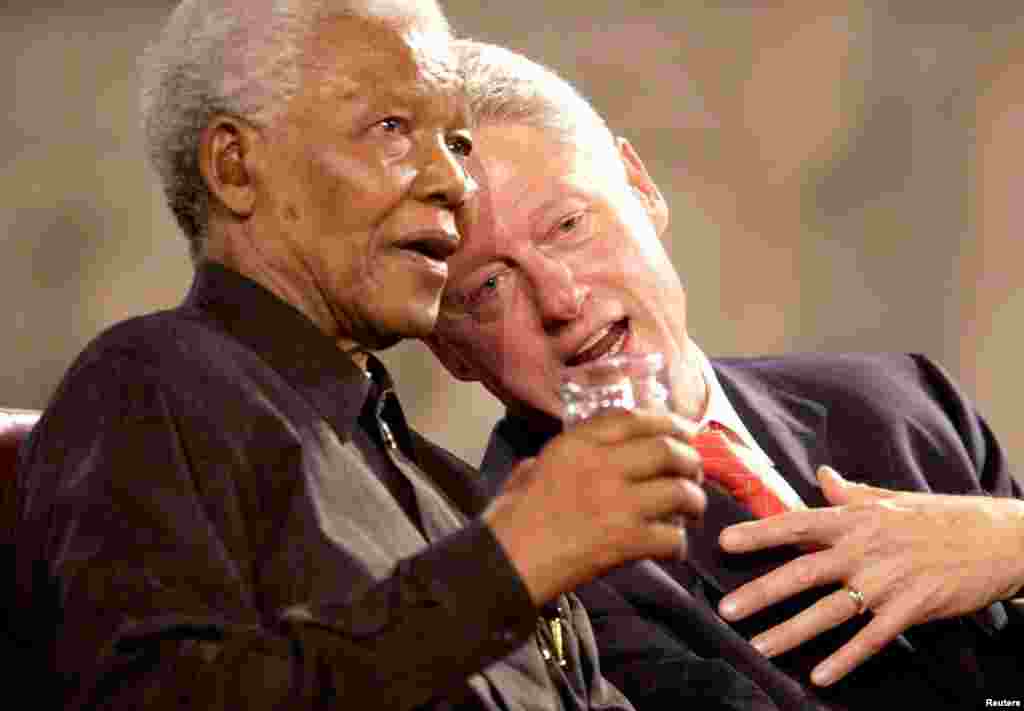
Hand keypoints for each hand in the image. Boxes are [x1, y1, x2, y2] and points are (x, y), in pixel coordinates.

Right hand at [484, 408, 705, 604]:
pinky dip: (679, 544)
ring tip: (692, 512)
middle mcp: (600, 465)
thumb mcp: (533, 468)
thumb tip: (589, 452)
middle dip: (690, 461)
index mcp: (576, 444)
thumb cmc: (511, 519)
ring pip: (680, 491)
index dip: (668, 423)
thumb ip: (564, 454)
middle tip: (694, 474)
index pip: (635, 419)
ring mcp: (616, 503)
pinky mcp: (624, 541)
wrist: (504, 563)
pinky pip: (672, 537)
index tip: (683, 433)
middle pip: (668, 449)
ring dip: (694, 502)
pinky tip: (672, 548)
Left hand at [717, 466, 1023, 686]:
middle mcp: (864, 549)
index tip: (724, 541)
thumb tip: (821, 475)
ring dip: (791, 631)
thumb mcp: (890, 499)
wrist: (998, 538)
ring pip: (829, 611)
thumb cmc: (939, 516)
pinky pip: (870, 639)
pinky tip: (819, 675)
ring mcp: (887, 582)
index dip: (759, 533)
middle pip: (802, 573)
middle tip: (727, 608)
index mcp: (855, 519)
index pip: (797, 524)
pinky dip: (844, 659)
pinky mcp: (911, 609)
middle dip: (762, 592)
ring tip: (758, 646)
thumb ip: (850, 493)